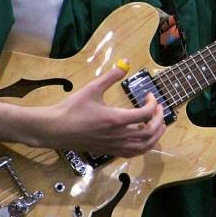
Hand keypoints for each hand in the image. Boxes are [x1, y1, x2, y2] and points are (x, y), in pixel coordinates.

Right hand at [36, 66, 166, 156]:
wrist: (56, 129)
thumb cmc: (72, 109)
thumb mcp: (92, 88)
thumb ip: (110, 77)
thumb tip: (125, 63)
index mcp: (117, 119)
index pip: (146, 113)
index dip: (153, 104)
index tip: (149, 95)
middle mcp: (119, 135)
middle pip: (149, 131)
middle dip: (159, 119)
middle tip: (159, 109)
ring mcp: (115, 146)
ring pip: (144, 146)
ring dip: (155, 136)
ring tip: (159, 126)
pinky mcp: (109, 151)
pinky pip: (132, 153)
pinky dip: (143, 147)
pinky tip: (143, 140)